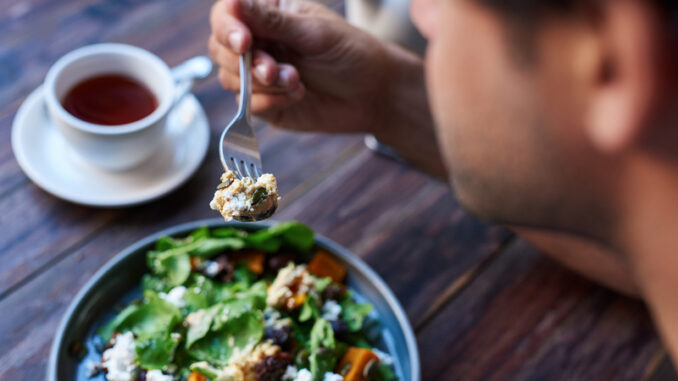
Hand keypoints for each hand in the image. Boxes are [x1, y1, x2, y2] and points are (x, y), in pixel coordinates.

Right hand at [209, 0, 391, 133]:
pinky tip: (297, 94)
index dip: (228, 27)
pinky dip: (269, 101)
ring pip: (231, 79)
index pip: (227, 15)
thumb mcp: (313, 32)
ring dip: (262, 83)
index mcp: (268, 15)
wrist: (373, 94)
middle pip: (221, 49)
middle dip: (245, 62)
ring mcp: (259, 75)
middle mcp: (259, 43)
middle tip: (273, 69)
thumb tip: (234, 3)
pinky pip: (248, 105)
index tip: (244, 41)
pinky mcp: (266, 103)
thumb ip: (273, 21)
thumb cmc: (350, 53)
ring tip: (296, 80)